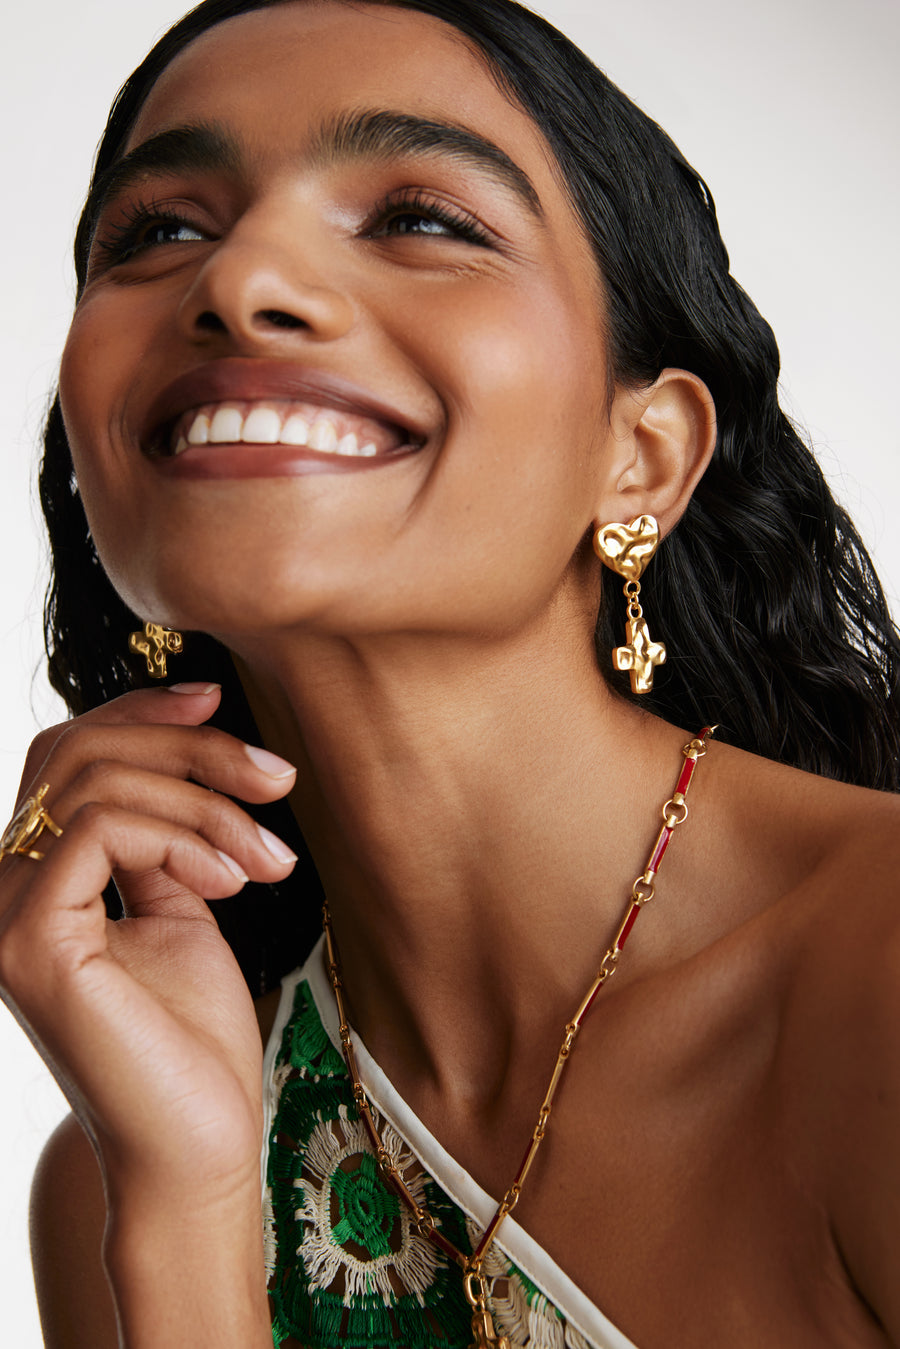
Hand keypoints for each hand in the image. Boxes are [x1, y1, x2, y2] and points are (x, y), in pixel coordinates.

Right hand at [0, 683, 297, 1203]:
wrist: (196, 1143)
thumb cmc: (194, 1040)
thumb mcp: (182, 908)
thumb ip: (164, 838)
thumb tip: (186, 757)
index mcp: (39, 878)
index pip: (68, 757)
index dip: (140, 711)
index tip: (216, 696)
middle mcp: (4, 889)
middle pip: (80, 750)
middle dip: (190, 746)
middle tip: (274, 777)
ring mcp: (4, 914)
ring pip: (97, 780)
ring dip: (206, 799)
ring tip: (269, 857)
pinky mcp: (26, 939)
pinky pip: (102, 828)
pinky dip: (181, 835)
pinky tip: (230, 880)